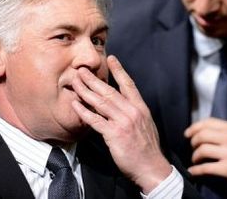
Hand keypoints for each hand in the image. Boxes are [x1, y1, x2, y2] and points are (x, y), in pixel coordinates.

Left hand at [71, 55, 170, 193]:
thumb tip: (123, 105)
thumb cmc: (147, 148)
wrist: (151, 166)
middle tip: (81, 69)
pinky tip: (75, 104)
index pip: (129, 84)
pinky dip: (84, 111)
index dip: (119, 70)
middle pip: (110, 91)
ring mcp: (123, 121)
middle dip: (93, 79)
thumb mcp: (146, 124)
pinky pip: (95, 120)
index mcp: (140, 107)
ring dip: (85, 91)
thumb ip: (134, 113)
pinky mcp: (114, 134)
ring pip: (101, 102)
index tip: (111, 58)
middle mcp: (132, 111)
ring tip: (75, 82)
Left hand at [184, 118, 226, 191]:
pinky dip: (196, 170)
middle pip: (202, 135)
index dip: (194, 127)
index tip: (188, 133)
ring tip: (196, 160)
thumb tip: (210, 132)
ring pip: (202, 150)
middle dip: (193, 142)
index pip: (208, 122)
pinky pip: (206, 168)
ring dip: (195, 156)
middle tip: (193, 148)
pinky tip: (194, 172)